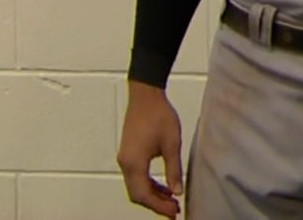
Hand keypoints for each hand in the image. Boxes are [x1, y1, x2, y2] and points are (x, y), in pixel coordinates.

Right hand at [117, 82, 183, 217]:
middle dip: (155, 204)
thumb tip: (177, 191)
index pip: (143, 194)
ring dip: (152, 195)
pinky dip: (149, 184)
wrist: (145, 95)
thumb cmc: (159, 115)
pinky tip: (164, 186)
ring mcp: (125, 158)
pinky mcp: (129, 153)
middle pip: (137, 194)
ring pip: (136, 186)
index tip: (173, 212)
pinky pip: (136, 176)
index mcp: (134, 163)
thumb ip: (174, 170)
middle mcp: (125, 163)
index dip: (158, 206)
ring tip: (172, 200)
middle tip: (174, 210)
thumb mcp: (172, 144)